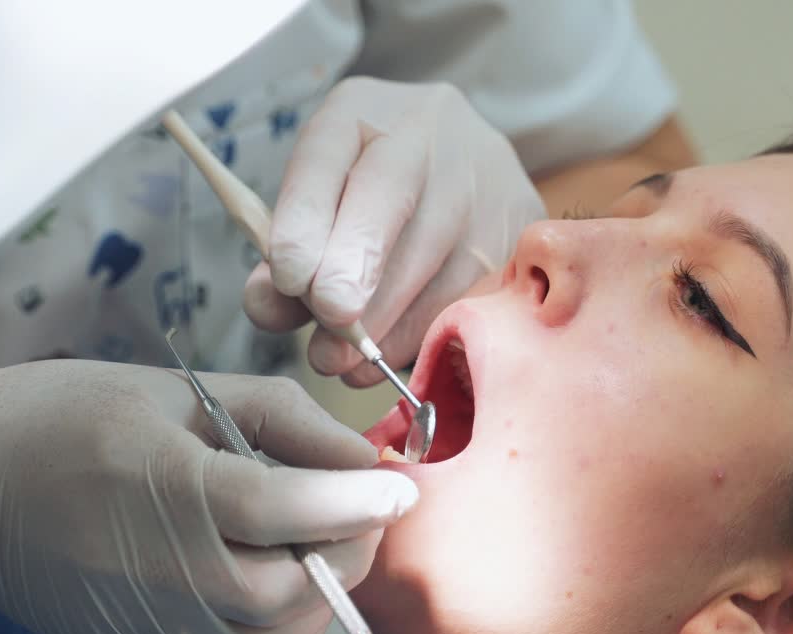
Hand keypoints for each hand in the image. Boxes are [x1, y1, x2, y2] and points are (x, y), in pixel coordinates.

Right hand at [0, 360, 417, 633]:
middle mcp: (162, 573)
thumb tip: (363, 456)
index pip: (288, 509)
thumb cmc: (65, 418)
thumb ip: (281, 419)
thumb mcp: (175, 393)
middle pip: (296, 584)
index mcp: (165, 488)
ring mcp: (152, 627)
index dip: (358, 498)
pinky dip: (284, 629)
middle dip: (348, 544)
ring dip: (320, 590)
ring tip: (313, 539)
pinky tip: (276, 581)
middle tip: (356, 504)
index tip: (405, 485)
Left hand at [245, 77, 546, 384]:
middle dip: (354, 276)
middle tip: (326, 339)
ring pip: (438, 254)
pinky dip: (426, 334)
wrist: (461, 165)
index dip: (306, 217)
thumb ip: (283, 254)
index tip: (288, 278)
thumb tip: (270, 307)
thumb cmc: (364, 197)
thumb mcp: (314, 208)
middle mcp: (429, 129)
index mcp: (360, 111)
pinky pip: (476, 291)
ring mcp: (486, 174)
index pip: (328, 152)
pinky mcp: (523, 224)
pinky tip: (392, 356)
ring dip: (387, 324)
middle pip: (391, 198)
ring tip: (346, 363)